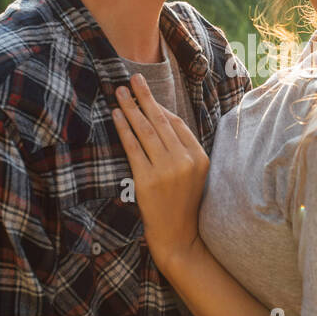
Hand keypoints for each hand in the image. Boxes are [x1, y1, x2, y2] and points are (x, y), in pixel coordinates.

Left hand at [111, 73, 209, 270]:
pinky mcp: (148, 180)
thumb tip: (164, 123)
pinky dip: (123, 129)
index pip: (178, 124)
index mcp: (200, 158)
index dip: (160, 108)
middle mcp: (185, 161)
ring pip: (146, 131)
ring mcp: (166, 170)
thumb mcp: (195, 176)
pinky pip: (133, 147)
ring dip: (131, 108)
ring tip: (119, 92)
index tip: (147, 96)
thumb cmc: (184, 205)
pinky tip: (116, 116)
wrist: (179, 237)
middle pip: (162, 121)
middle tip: (132, 78)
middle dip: (145, 97)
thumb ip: (185, 152)